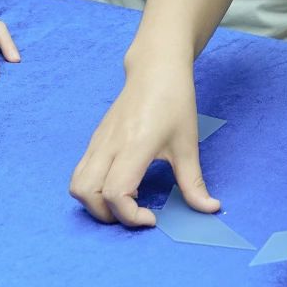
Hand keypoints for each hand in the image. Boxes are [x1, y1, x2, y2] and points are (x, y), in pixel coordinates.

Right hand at [69, 58, 217, 225]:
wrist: (156, 69)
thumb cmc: (174, 102)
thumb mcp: (188, 144)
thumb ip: (193, 182)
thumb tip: (210, 209)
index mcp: (134, 146)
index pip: (115, 193)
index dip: (131, 215)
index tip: (153, 217)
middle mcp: (109, 145)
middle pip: (86, 193)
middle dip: (108, 215)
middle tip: (137, 212)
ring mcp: (97, 142)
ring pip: (77, 184)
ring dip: (96, 203)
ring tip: (126, 200)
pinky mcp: (95, 140)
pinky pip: (82, 172)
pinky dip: (94, 189)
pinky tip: (123, 183)